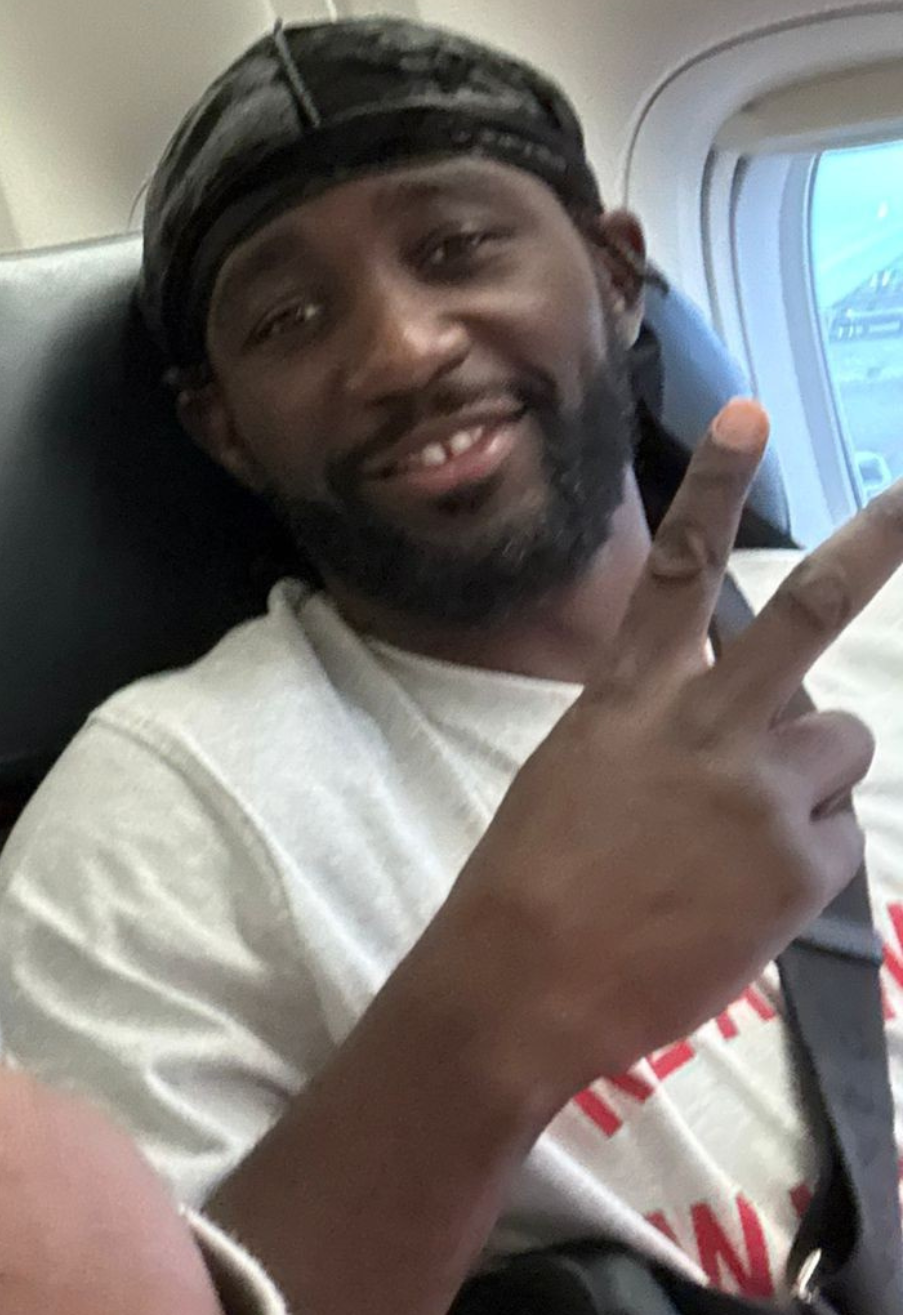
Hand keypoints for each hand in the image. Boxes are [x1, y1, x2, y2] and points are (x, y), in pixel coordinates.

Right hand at [421, 398, 902, 1094]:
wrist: (526, 982)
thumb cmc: (532, 884)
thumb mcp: (576, 778)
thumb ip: (658, 734)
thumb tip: (740, 733)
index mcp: (627, 698)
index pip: (677, 572)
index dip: (713, 488)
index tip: (748, 413)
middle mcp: (703, 725)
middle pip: (806, 617)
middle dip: (872, 548)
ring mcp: (759, 791)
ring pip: (840, 746)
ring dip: (810, 778)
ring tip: (740, 839)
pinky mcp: (803, 864)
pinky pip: (836, 839)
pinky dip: (800, 866)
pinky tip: (737, 901)